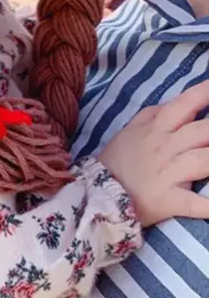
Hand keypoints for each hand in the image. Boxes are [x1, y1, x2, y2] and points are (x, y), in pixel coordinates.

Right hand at [98, 80, 208, 227]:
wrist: (98, 192)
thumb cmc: (118, 160)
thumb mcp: (131, 130)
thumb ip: (153, 114)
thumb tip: (177, 104)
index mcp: (157, 129)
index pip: (184, 104)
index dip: (205, 93)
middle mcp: (165, 147)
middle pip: (202, 131)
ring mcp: (168, 173)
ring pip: (203, 161)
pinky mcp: (168, 200)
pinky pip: (193, 203)